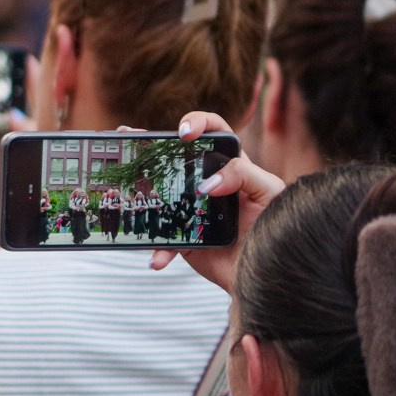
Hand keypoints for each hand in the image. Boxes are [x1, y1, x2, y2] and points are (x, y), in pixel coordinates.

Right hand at [0, 110, 33, 249]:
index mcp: (44, 168)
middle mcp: (28, 174)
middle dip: (2, 131)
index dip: (31, 118)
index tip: (17, 106)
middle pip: (14, 145)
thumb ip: (34, 142)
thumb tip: (32, 116)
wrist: (14, 256)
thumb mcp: (38, 174)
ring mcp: (8, 186)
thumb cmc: (34, 220)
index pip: (41, 136)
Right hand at [148, 112, 284, 291]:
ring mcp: (192, 210)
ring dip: (136, 190)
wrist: (269, 273)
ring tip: (116, 185)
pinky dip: (159, 251)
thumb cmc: (278, 228)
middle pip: (175, 157)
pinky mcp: (185, 238)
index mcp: (230, 167)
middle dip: (149, 144)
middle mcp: (207, 184)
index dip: (198, 123)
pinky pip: (164, 241)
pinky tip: (157, 258)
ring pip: (159, 194)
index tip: (185, 133)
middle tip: (131, 137)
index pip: (214, 132)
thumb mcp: (270, 193)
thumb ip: (245, 175)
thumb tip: (206, 183)